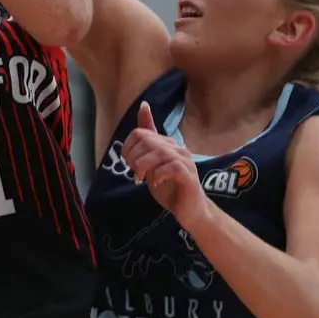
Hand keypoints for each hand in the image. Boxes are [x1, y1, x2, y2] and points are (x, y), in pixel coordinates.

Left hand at [122, 102, 206, 224]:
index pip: (140, 133)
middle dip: (134, 158)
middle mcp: (178, 149)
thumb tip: (143, 106)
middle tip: (135, 174)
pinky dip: (158, 174)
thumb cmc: (170, 188)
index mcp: (168, 144)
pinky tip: (155, 183)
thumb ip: (145, 142)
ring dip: (143, 166)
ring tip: (141, 179)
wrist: (190, 211)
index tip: (129, 164)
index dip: (128, 148)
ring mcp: (185, 162)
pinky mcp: (189, 176)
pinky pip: (172, 167)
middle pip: (147, 141)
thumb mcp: (151, 164)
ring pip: (159, 152)